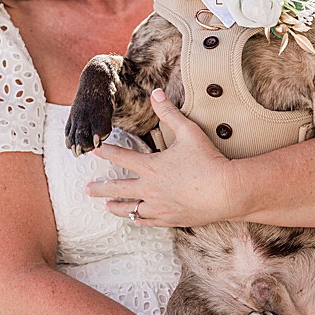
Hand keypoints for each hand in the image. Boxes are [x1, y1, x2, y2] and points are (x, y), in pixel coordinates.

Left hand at [87, 92, 238, 227]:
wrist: (226, 192)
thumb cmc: (208, 160)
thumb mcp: (189, 132)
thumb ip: (169, 113)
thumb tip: (156, 93)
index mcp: (150, 166)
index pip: (121, 157)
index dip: (106, 152)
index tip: (94, 150)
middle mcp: (150, 189)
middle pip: (118, 189)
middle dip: (100, 188)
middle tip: (87, 189)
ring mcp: (159, 207)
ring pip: (130, 210)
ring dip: (117, 207)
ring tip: (107, 207)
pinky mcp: (170, 219)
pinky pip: (148, 221)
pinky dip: (139, 219)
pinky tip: (135, 219)